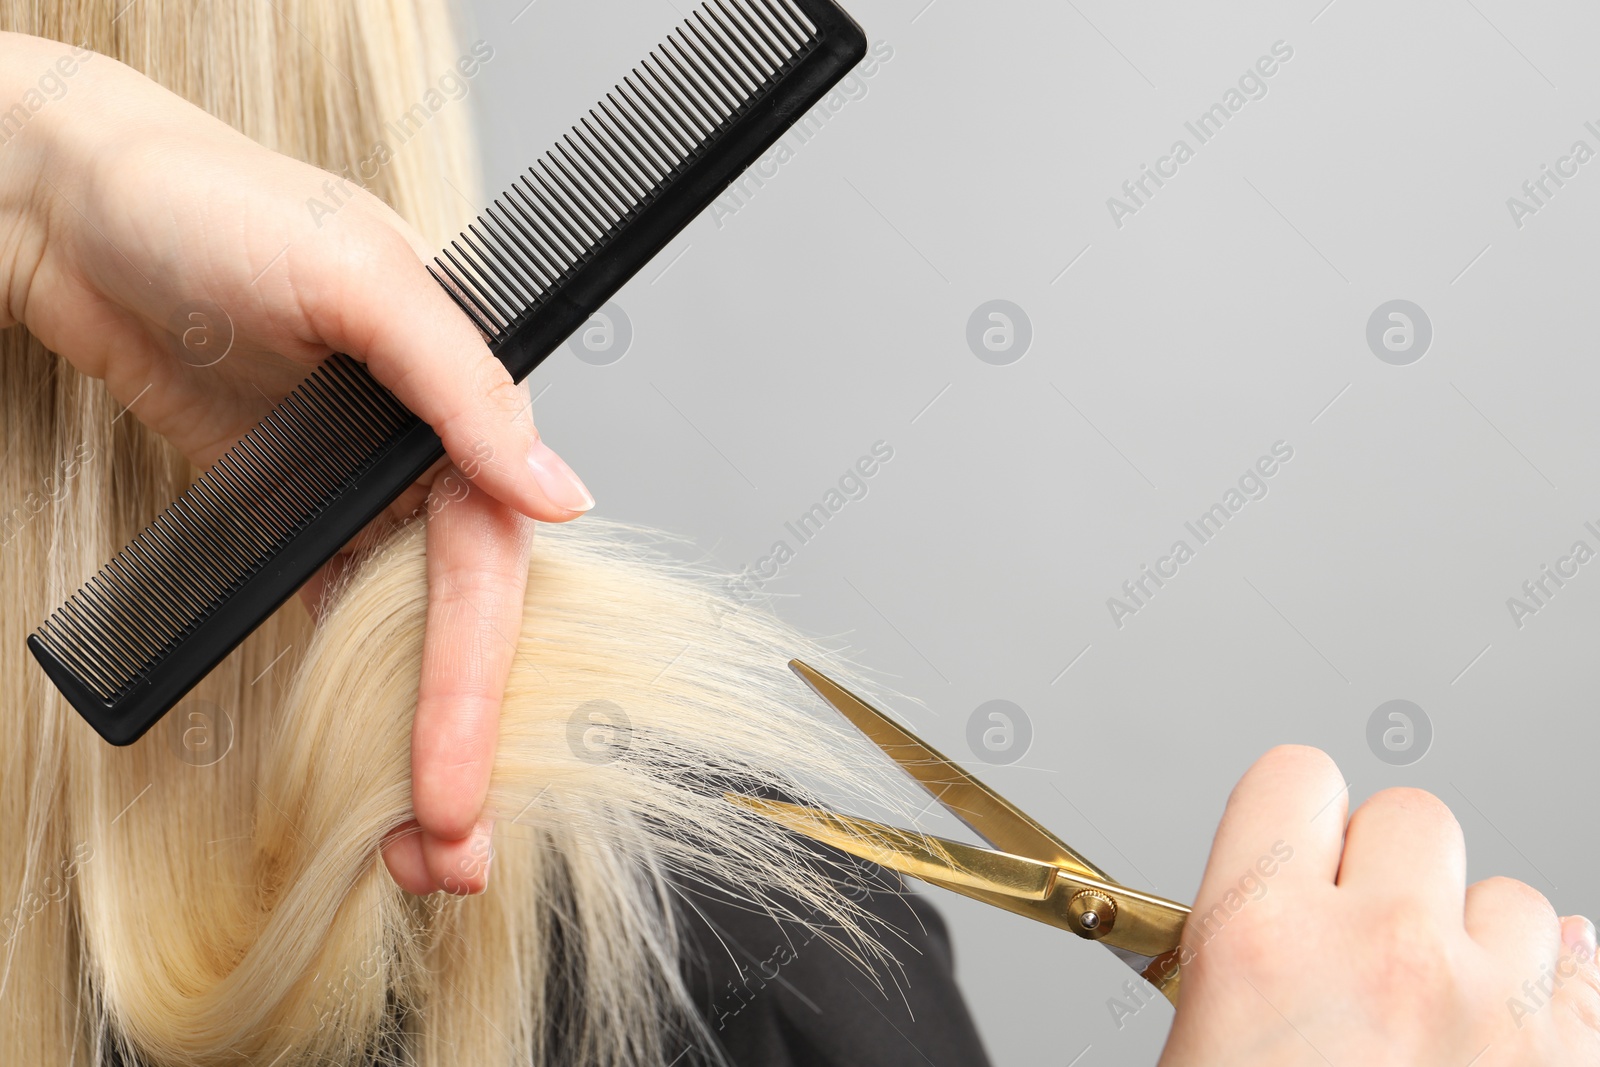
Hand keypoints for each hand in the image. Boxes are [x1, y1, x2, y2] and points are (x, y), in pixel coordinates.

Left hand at [0, 33, 591, 893]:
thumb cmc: (212, 200)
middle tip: (446, 858)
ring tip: (402, 842)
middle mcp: (420, 452)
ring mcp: (351, 484)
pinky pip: (329, 609)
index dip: (473, 688)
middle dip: (455, 743)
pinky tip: (348, 753)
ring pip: (399, 632)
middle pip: (457, 622)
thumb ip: (462, 384)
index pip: (488, 571)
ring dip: (405, 731)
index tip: (452, 791)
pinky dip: (344, 685)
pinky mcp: (286, 504)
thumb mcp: (355, 274)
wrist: (68, 198)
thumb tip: (557, 491)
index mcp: (461, 400)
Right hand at [1159, 746, 1599, 1065]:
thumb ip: (1239, 944)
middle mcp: (1388, 956)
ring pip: (1511, 897)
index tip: (1293, 850)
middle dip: (1386, 868)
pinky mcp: (1567, 1060)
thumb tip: (1266, 907)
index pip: (1295, 775)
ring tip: (1431, 1004)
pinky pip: (1582, 967)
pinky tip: (1502, 1021)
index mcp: (1266, 940)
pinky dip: (1550, 989)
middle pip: (1411, 814)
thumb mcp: (1195, 1034)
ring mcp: (1491, 1009)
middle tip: (1355, 943)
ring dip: (1474, 939)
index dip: (1291, 813)